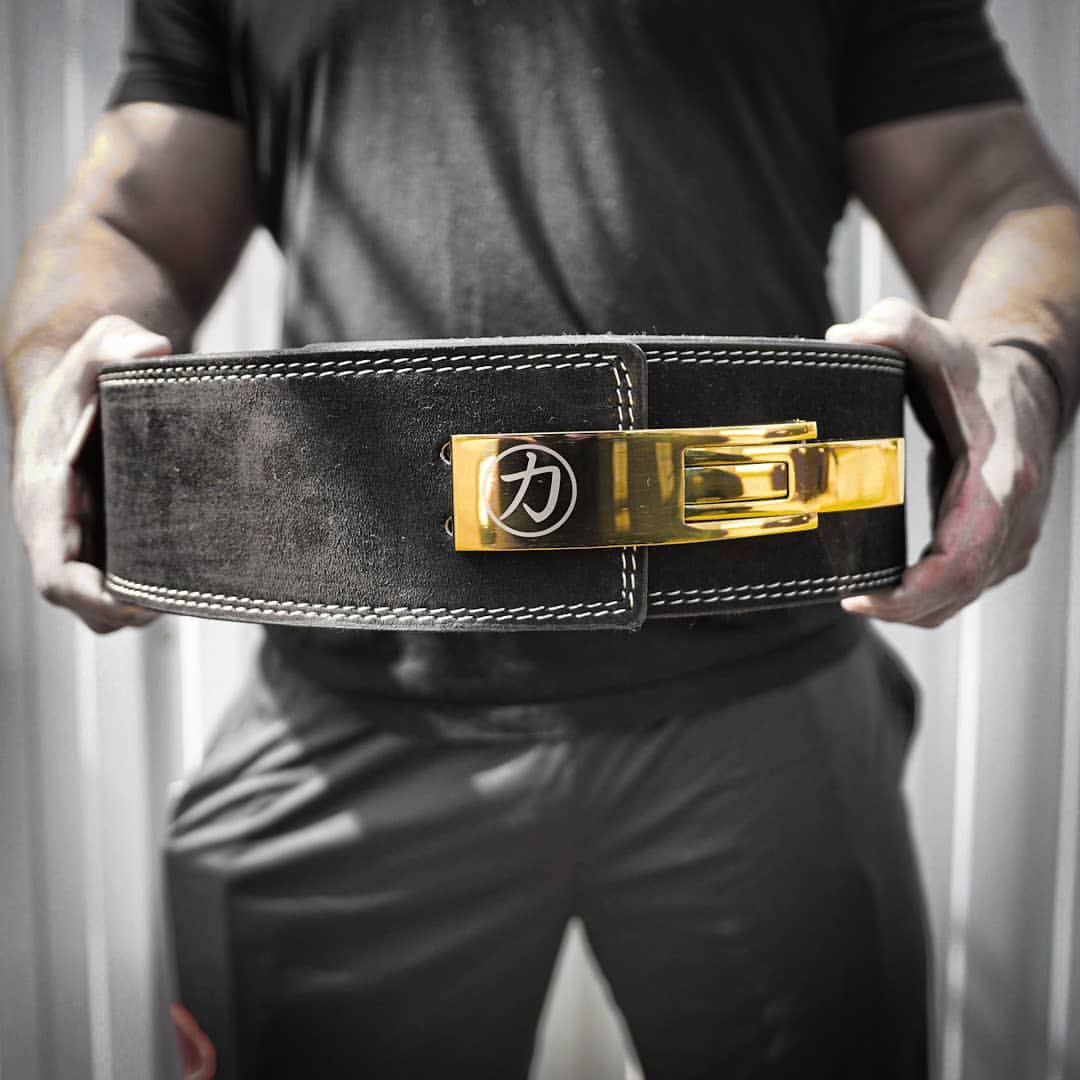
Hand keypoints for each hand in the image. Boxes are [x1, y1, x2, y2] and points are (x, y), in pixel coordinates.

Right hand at [11, 315, 170, 632]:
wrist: (77, 388)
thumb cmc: (83, 376)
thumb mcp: (95, 349)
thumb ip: (114, 342)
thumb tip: (154, 348)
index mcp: (44, 501)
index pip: (55, 574)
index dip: (91, 597)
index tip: (134, 605)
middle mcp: (57, 529)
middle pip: (83, 599)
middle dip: (126, 610)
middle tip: (180, 600)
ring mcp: (80, 537)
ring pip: (101, 597)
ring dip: (138, 605)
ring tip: (188, 592)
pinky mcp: (103, 537)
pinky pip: (117, 579)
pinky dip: (144, 588)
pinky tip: (184, 578)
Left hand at [826, 297, 1059, 627]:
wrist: (1024, 383)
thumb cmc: (975, 371)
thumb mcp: (937, 339)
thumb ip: (895, 327)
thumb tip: (846, 335)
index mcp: (1002, 474)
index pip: (967, 554)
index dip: (918, 587)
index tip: (867, 597)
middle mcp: (1016, 512)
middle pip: (963, 586)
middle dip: (907, 608)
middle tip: (854, 604)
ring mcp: (1014, 532)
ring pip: (967, 593)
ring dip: (917, 610)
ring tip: (864, 603)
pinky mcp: (1002, 541)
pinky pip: (967, 585)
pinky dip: (931, 599)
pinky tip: (891, 595)